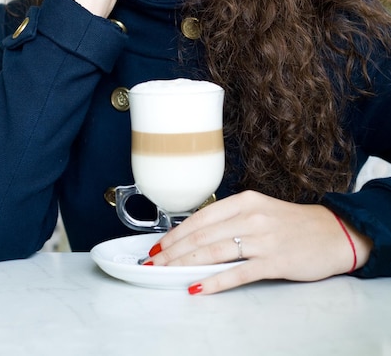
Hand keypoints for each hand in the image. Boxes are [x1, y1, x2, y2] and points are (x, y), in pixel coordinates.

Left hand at [147, 191, 372, 293]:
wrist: (332, 233)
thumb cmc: (293, 223)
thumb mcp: (260, 210)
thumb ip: (232, 219)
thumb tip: (198, 235)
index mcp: (246, 200)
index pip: (202, 217)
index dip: (177, 232)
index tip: (160, 245)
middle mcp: (251, 216)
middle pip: (203, 236)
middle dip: (174, 251)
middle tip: (155, 262)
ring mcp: (262, 239)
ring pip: (214, 252)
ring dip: (186, 264)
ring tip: (167, 273)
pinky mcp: (273, 261)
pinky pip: (237, 273)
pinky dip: (214, 281)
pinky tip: (198, 287)